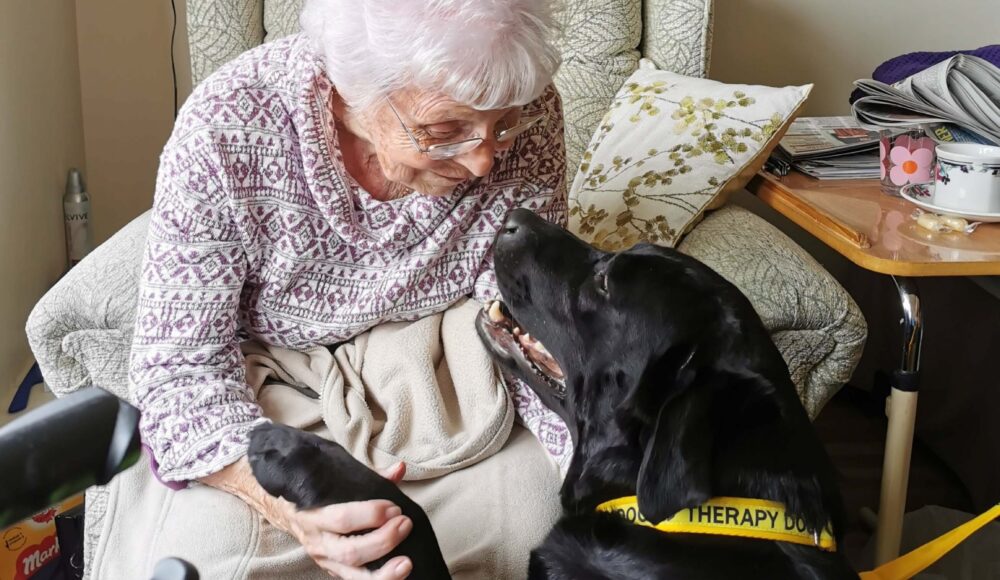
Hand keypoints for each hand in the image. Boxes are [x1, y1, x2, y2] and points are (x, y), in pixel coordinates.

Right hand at [201, 459, 412, 578]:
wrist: (281, 506)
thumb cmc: (314, 490)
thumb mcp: (334, 478)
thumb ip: (370, 475)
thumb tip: (399, 469)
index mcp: (314, 514)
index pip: (342, 519)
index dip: (370, 514)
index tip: (393, 506)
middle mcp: (317, 541)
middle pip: (349, 551)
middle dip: (382, 540)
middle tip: (404, 524)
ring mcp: (324, 560)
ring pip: (352, 574)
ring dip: (382, 573)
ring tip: (406, 563)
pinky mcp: (332, 570)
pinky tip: (396, 575)